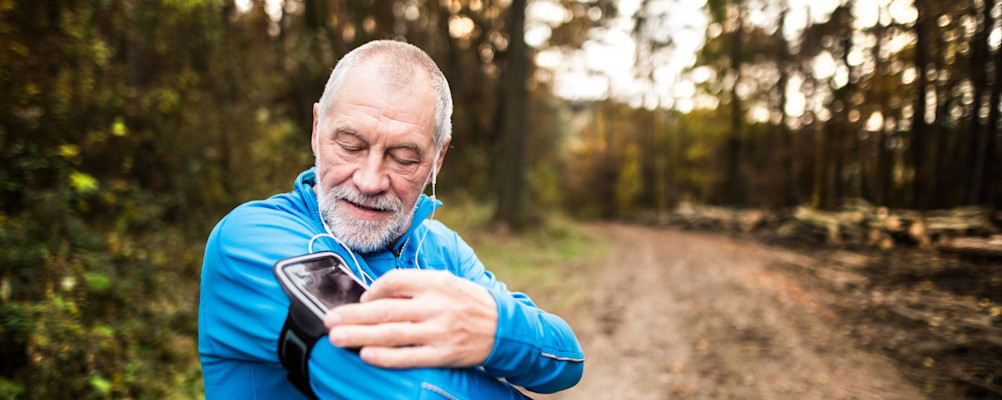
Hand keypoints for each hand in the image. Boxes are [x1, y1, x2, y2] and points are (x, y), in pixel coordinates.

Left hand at [323, 269, 497, 368]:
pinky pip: (409, 355)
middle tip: (329, 320)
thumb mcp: (446, 283)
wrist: (503, 326)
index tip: (360, 299)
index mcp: (435, 282)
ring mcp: (439, 330)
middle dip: (354, 315)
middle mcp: (436, 305)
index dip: (372, 290)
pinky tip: (366, 354)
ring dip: (361, 335)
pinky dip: (386, 356)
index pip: (395, 280)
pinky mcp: (443, 353)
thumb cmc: (468, 303)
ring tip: (338, 338)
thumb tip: (378, 296)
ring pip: (392, 333)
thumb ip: (415, 287)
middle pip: (386, 309)